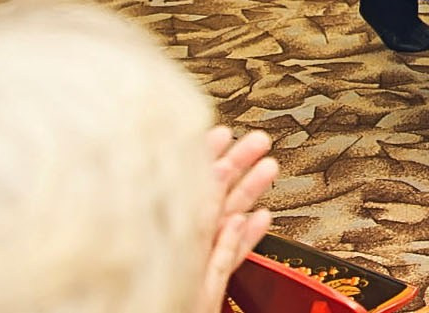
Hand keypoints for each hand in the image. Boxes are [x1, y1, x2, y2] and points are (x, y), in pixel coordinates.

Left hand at [195, 126, 277, 312]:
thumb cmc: (159, 307)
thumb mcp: (194, 282)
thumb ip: (217, 252)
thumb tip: (239, 222)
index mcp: (178, 239)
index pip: (197, 190)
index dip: (211, 159)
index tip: (225, 134)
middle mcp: (186, 243)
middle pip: (215, 196)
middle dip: (238, 164)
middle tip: (258, 140)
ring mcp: (196, 258)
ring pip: (226, 218)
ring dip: (249, 192)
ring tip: (269, 168)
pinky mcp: (206, 276)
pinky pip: (230, 250)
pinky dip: (247, 235)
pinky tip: (260, 218)